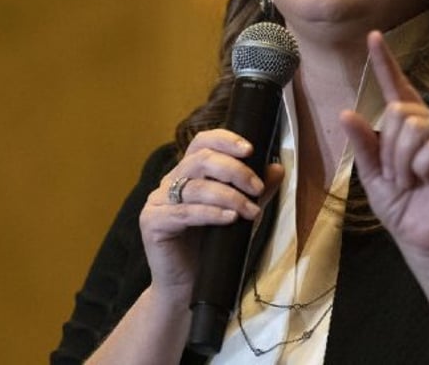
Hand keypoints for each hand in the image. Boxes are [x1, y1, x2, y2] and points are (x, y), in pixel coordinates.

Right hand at [138, 129, 283, 301]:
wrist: (189, 288)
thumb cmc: (213, 249)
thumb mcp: (241, 214)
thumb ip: (256, 191)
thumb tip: (277, 168)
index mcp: (189, 173)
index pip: (202, 142)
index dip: (225, 140)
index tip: (250, 150)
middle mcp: (171, 182)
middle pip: (201, 159)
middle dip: (235, 170)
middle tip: (257, 188)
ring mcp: (158, 201)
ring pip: (195, 186)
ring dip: (229, 196)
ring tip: (250, 211)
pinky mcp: (152, 222)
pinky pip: (184, 212)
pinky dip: (210, 213)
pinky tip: (230, 219)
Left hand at [340, 31, 428, 266]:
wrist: (420, 240)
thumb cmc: (400, 205)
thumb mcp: (372, 174)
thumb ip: (363, 143)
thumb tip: (346, 112)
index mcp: (411, 126)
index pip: (397, 88)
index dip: (385, 62)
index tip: (372, 37)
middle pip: (399, 112)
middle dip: (389, 150)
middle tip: (400, 177)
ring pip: (414, 128)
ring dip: (403, 163)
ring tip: (413, 182)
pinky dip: (422, 169)